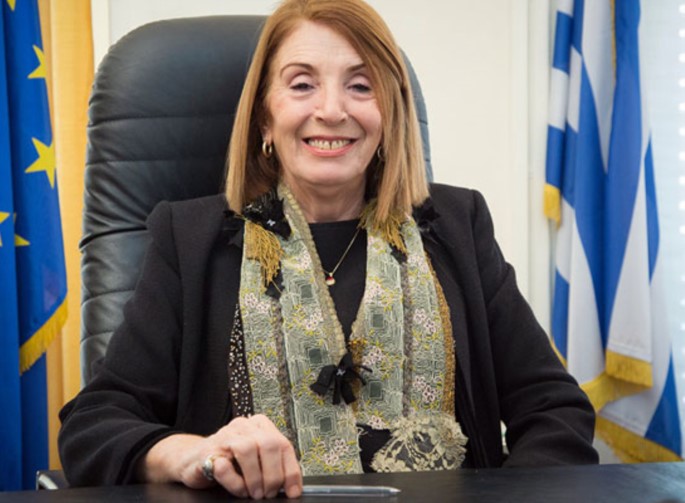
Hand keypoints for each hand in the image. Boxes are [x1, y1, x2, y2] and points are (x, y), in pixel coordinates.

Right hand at [140, 414, 301, 498]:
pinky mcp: (207, 451)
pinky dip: (233, 482)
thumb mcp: (255, 462)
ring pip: (248, 449)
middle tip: (268, 493)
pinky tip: (235, 486)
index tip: (292, 490)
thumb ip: (271, 467)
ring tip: (253, 493)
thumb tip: (291, 487)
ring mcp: (225, 436)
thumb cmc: (226, 461)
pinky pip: (223, 465)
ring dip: (254, 477)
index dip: (291, 471)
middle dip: (273, 475)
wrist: (192, 460)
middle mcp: (244, 427)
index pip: (284, 444)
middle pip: (269, 444)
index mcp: (260, 426)